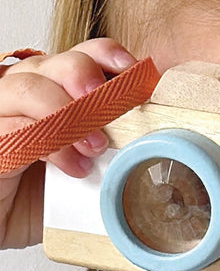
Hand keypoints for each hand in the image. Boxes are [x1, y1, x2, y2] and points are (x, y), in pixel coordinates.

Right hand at [0, 38, 135, 248]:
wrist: (10, 216)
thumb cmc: (51, 188)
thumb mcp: (90, 157)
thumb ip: (113, 137)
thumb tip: (155, 131)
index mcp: (58, 84)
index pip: (84, 54)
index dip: (108, 55)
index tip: (134, 69)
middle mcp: (28, 89)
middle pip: (56, 62)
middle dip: (87, 76)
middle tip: (111, 107)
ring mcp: (4, 111)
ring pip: (28, 87)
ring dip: (68, 113)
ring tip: (96, 146)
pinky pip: (15, 129)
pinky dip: (52, 146)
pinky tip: (75, 167)